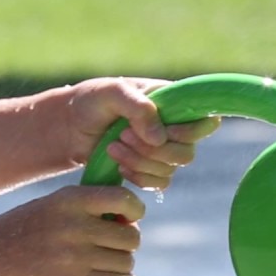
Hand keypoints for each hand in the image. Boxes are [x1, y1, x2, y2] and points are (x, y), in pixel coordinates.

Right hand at [0, 185, 144, 275]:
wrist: (1, 252)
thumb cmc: (38, 224)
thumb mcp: (59, 202)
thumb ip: (94, 204)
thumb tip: (133, 219)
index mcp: (71, 200)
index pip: (122, 200)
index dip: (135, 209)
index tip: (129, 215)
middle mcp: (75, 226)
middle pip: (131, 237)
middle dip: (127, 240)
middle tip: (112, 241)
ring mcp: (75, 256)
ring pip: (127, 262)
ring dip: (121, 262)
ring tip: (104, 259)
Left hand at [65, 77, 221, 189]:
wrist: (70, 125)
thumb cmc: (92, 101)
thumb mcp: (111, 92)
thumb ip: (138, 107)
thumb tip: (160, 137)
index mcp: (172, 102)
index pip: (205, 121)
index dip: (189, 133)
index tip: (162, 131)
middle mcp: (173, 127)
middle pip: (187, 153)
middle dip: (153, 150)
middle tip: (123, 134)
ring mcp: (162, 150)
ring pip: (170, 170)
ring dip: (140, 162)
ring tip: (112, 146)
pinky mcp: (149, 168)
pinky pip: (159, 183)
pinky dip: (138, 178)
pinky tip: (119, 164)